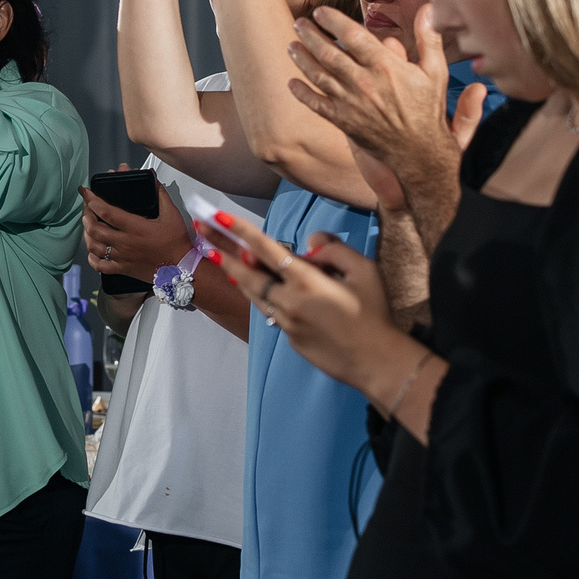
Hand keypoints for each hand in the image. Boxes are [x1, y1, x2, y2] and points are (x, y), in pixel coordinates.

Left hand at [79, 171, 194, 280]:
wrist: (182, 268)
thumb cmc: (177, 243)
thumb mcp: (172, 214)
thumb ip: (160, 195)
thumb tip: (152, 180)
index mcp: (135, 227)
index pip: (106, 211)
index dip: (92, 200)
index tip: (85, 191)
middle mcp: (125, 243)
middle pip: (94, 228)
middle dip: (86, 214)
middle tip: (87, 207)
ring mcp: (122, 257)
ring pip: (93, 246)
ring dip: (87, 234)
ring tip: (88, 225)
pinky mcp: (123, 269)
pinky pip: (100, 266)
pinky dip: (92, 258)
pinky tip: (92, 251)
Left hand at [199, 212, 412, 393]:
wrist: (376, 362)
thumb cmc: (374, 313)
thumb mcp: (364, 271)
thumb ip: (334, 249)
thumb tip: (309, 244)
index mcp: (307, 282)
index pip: (266, 250)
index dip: (241, 231)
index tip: (218, 217)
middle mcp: (290, 301)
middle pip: (247, 272)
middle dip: (223, 248)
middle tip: (201, 230)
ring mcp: (286, 323)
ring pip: (254, 293)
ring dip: (235, 272)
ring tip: (217, 254)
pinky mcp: (289, 338)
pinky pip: (270, 310)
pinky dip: (259, 294)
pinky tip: (253, 285)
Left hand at [287, 5, 485, 197]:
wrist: (420, 152)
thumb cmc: (427, 110)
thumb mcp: (435, 72)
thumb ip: (428, 38)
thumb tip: (429, 8)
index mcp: (385, 66)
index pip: (352, 35)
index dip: (333, 21)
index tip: (320, 11)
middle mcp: (363, 83)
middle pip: (329, 53)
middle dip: (310, 35)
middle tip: (299, 23)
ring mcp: (351, 103)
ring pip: (319, 76)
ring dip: (302, 59)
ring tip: (291, 45)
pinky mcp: (343, 122)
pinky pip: (316, 105)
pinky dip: (302, 93)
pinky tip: (291, 83)